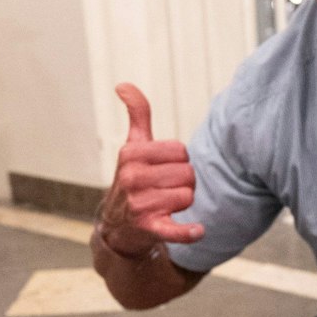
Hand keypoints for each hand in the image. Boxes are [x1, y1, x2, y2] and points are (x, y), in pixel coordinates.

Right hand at [100, 84, 202, 252]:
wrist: (118, 225)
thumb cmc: (133, 179)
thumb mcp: (133, 147)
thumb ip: (137, 115)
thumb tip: (122, 84)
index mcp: (131, 154)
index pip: (181, 151)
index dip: (179, 161)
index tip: (164, 169)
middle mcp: (131, 177)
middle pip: (187, 174)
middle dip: (184, 182)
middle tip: (166, 189)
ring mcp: (139, 204)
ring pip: (188, 196)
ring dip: (184, 202)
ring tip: (166, 205)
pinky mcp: (149, 228)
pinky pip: (175, 229)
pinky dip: (188, 232)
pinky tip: (198, 231)